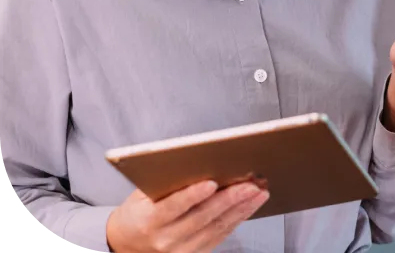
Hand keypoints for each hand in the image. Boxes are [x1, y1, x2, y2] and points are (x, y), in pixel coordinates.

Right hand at [106, 180, 268, 252]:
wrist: (126, 246)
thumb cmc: (138, 212)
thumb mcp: (141, 194)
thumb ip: (166, 181)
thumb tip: (195, 160)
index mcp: (148, 221)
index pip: (173, 207)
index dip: (193, 195)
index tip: (212, 182)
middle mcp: (165, 240)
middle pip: (202, 218)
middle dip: (229, 199)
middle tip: (250, 184)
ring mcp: (181, 252)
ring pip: (216, 228)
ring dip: (241, 210)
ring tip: (259, 192)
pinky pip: (220, 237)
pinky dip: (237, 220)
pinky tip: (250, 207)